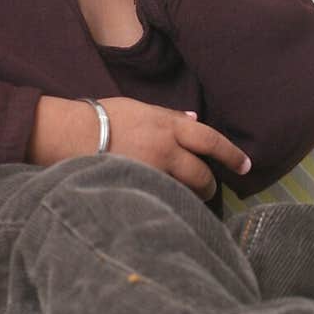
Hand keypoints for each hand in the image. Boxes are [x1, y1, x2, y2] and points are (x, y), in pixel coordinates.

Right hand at [101, 96, 250, 200]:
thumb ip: (169, 116)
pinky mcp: (138, 190)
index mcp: (167, 126)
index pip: (210, 141)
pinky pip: (163, 200)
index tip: (246, 166)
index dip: (231, 154)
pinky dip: (168, 202)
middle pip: (201, 174)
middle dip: (209, 185)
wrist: (68, 135)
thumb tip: (195, 120)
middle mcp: (165, 151)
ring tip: (186, 199)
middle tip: (210, 190)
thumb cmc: (101, 117)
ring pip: (184, 192)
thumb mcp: (140, 108)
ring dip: (190, 197)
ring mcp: (151, 174)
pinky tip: (166, 205)